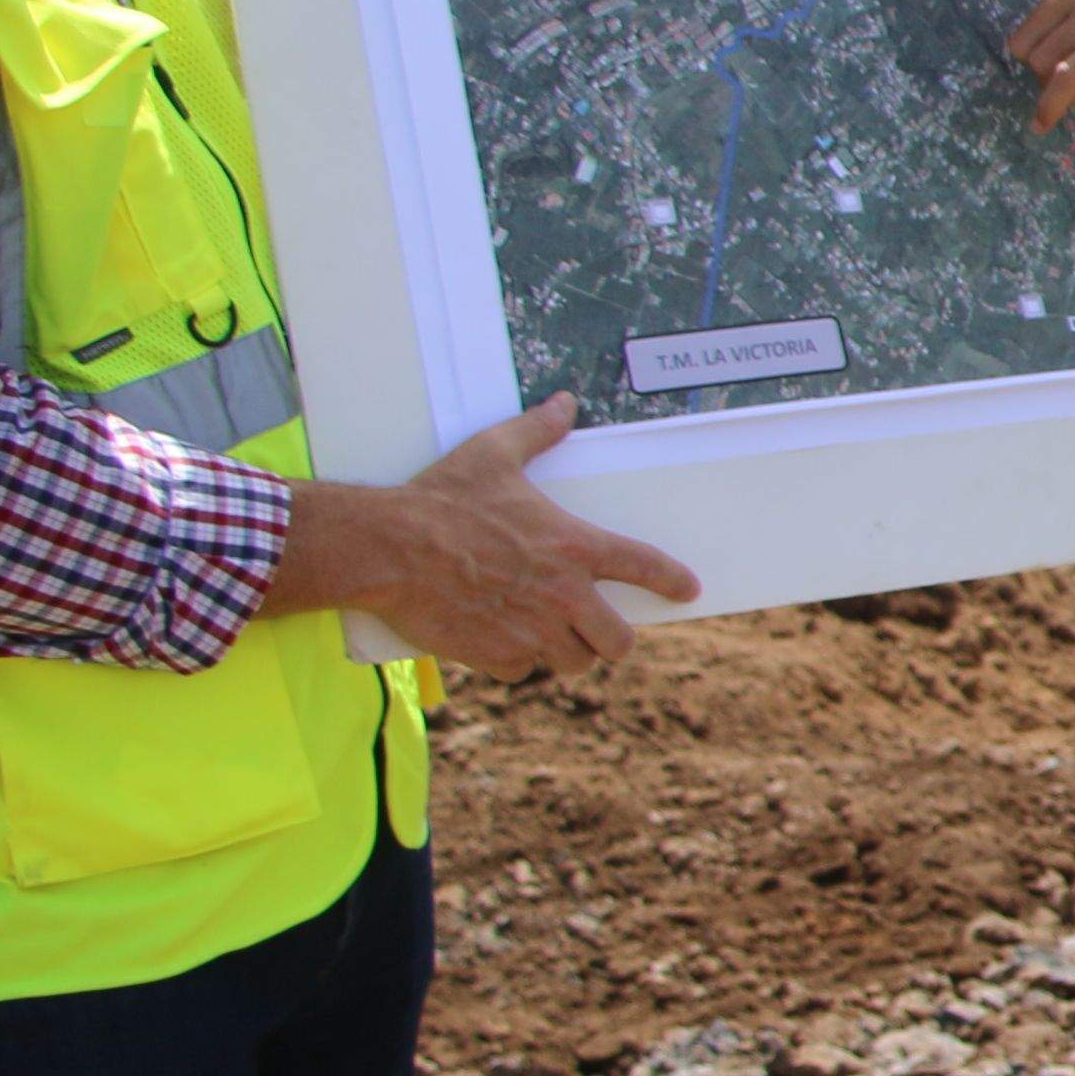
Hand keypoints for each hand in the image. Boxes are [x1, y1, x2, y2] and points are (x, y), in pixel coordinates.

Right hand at [267, 398, 700, 673]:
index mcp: (573, 547)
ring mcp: (532, 631)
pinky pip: (523, 672)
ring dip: (565, 652)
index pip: (644, 566)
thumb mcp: (492, 454)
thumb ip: (535, 431)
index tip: (688, 590)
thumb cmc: (441, 500)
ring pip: (574, 663)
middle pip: (619, 642)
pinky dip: (515, 661)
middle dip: (610, 638)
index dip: (672, 580)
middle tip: (595, 629)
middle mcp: (563, 596)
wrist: (386, 548)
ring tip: (547, 635)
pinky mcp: (497, 656)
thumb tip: (564, 403)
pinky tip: (498, 641)